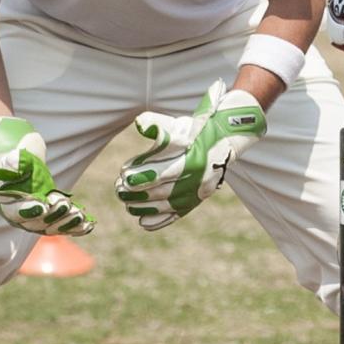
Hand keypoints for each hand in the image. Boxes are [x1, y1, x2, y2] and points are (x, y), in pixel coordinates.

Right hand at [0, 115, 91, 235]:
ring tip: (80, 215)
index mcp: (7, 203)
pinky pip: (63, 226)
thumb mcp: (11, 157)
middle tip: (66, 205)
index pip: (15, 212)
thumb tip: (15, 160)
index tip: (43, 206)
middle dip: (53, 215)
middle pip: (37, 222)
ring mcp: (37, 219)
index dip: (29, 210)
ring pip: (52, 227)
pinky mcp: (51, 218)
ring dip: (67, 223)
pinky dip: (75, 227)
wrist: (23, 164)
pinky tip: (88, 225)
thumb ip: (12, 161)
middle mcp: (20, 216)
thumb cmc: (15, 160)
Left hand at [114, 81, 266, 230]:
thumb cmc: (195, 132)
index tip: (124, 176)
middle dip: (137, 194)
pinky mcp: (195, 201)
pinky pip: (175, 215)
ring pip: (166, 206)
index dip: (142, 177)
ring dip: (143, 207)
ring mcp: (197, 193)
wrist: (224, 142)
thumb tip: (140, 123)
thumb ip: (158, 124)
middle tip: (119, 190)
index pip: (164, 173)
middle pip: (163, 192)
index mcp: (193, 160)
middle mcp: (197, 180)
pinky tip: (142, 220)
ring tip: (126, 203)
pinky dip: (158, 220)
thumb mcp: (179, 125)